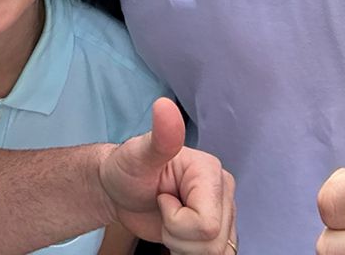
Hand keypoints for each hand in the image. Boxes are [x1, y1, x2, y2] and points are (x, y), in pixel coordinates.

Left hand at [98, 99, 235, 252]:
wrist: (120, 190)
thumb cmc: (127, 169)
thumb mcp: (138, 154)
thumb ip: (160, 136)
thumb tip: (165, 105)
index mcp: (211, 171)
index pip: (206, 224)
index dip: (176, 221)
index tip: (161, 198)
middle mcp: (224, 192)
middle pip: (212, 242)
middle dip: (178, 236)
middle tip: (162, 210)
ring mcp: (224, 214)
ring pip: (215, 253)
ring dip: (183, 246)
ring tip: (169, 221)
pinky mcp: (218, 232)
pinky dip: (189, 252)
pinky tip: (177, 235)